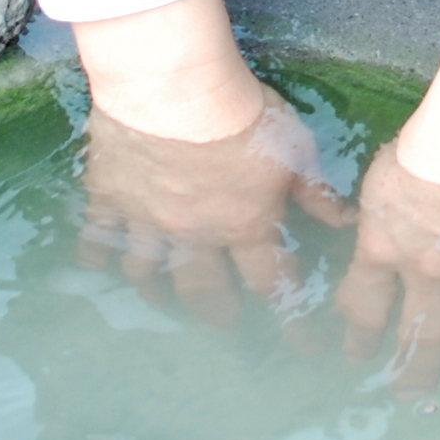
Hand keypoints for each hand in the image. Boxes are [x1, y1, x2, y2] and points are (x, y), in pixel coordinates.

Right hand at [79, 83, 351, 327]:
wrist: (170, 91)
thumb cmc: (241, 114)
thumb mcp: (294, 146)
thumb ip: (314, 189)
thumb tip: (345, 222)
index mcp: (244, 225)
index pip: (273, 284)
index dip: (291, 318)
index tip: (302, 349)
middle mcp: (195, 235)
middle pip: (205, 288)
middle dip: (218, 311)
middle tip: (224, 321)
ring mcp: (147, 219)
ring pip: (147, 270)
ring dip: (156, 291)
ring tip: (161, 301)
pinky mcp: (110, 196)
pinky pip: (98, 235)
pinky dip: (96, 253)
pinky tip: (94, 264)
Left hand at [331, 21, 439, 396]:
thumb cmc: (434, 127)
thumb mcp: (382, 168)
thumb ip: (379, 210)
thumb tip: (369, 228)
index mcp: (387, 244)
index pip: (364, 303)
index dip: (359, 336)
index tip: (357, 360)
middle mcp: (431, 271)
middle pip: (418, 331)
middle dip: (410, 369)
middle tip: (407, 396)